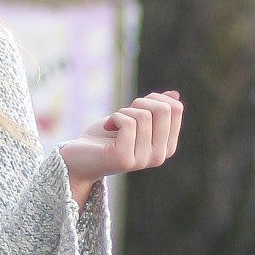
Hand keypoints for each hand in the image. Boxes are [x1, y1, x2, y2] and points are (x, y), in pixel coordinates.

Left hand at [59, 91, 183, 205]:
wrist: (79, 157)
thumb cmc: (106, 137)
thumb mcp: (133, 118)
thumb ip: (154, 110)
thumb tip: (174, 95)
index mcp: (167, 147)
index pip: (176, 109)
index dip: (155, 98)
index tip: (137, 106)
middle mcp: (159, 157)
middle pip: (164, 110)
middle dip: (141, 102)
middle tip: (124, 113)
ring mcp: (143, 160)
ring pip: (143, 116)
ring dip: (123, 112)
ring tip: (113, 124)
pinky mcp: (124, 159)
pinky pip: (128, 123)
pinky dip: (114, 118)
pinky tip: (107, 128)